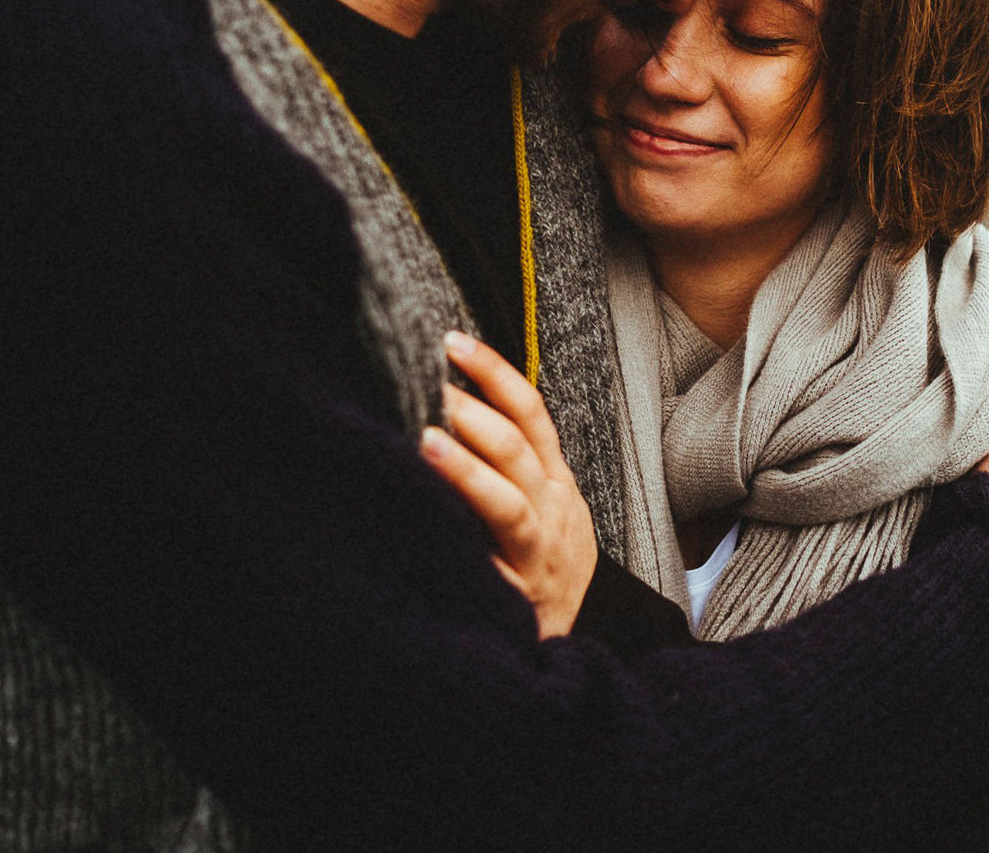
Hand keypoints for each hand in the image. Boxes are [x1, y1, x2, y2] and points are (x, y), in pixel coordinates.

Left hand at [419, 331, 597, 638]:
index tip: (452, 342)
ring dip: (467, 469)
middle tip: (429, 382)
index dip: (494, 373)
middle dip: (473, 411)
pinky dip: (463, 545)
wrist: (561, 647)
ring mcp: (536, 556)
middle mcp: (552, 511)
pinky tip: (427, 523)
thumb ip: (509, 461)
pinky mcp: (517, 599)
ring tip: (426, 440)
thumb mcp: (542, 503)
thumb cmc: (539, 564)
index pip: (530, 412)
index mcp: (554, 481)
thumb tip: (450, 401)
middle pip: (517, 450)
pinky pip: (490, 570)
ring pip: (508, 505)